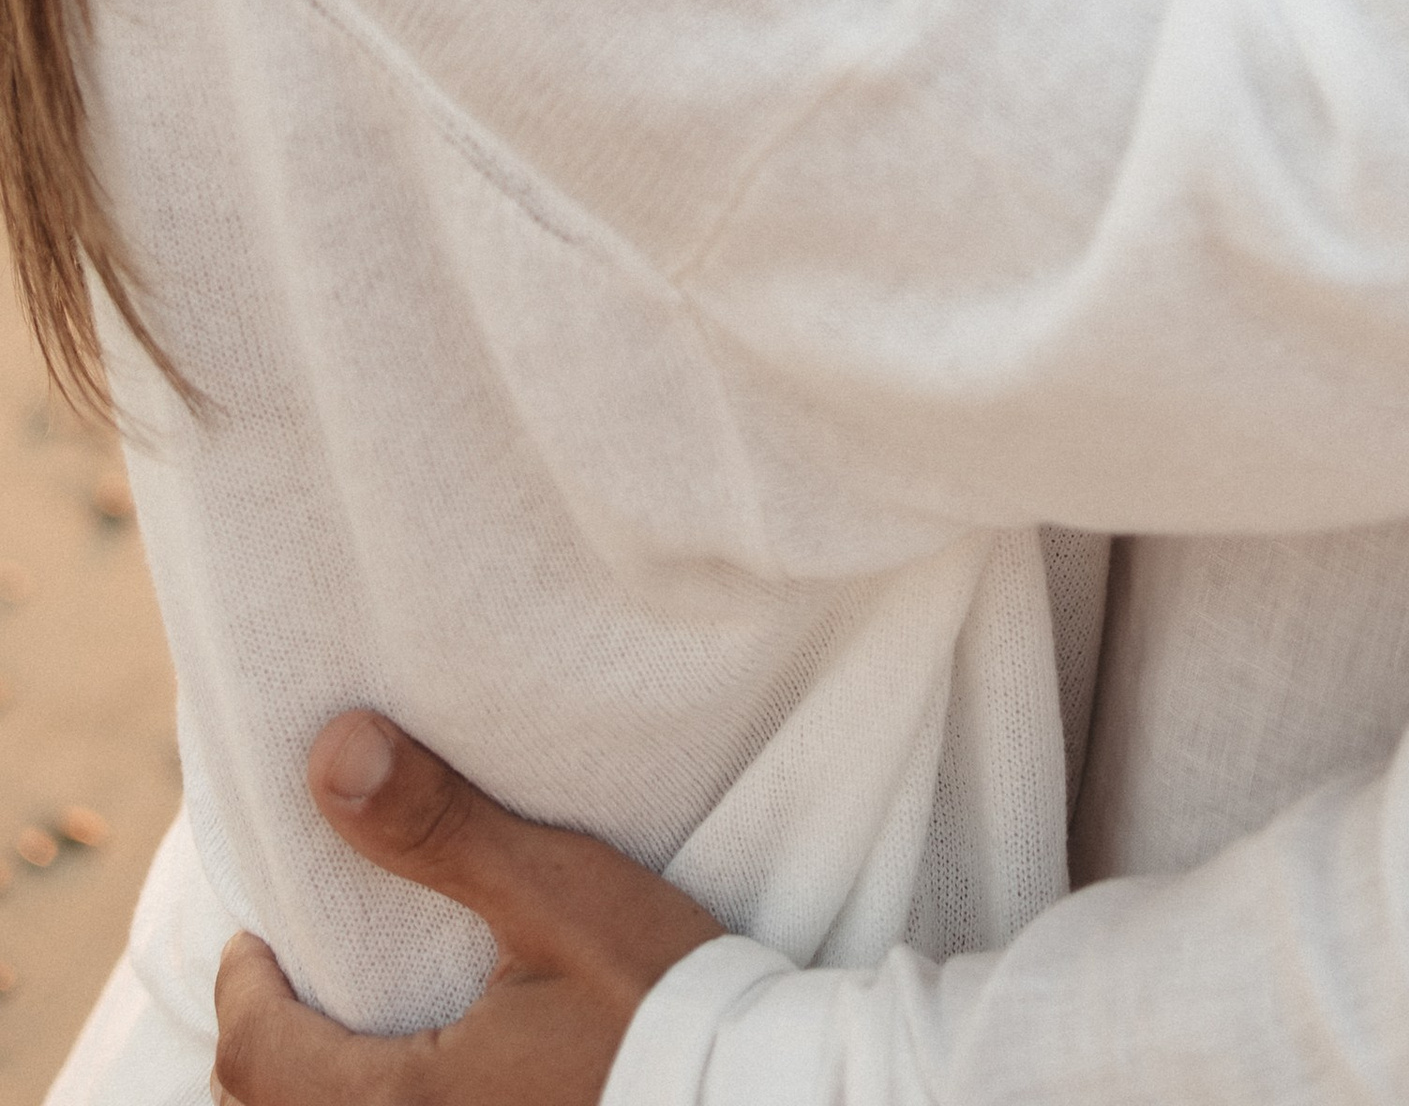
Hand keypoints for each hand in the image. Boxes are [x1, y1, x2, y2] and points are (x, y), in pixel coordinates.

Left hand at [213, 712, 714, 1105]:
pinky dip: (371, 1104)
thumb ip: (439, 829)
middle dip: (265, 1049)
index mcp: (403, 1103)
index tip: (257, 938)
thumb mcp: (554, 894)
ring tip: (347, 1032)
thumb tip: (332, 751)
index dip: (242, 988)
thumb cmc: (654, 997)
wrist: (753, 1092)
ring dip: (317, 1086)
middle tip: (291, 980)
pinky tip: (427, 1074)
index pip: (256, 1056)